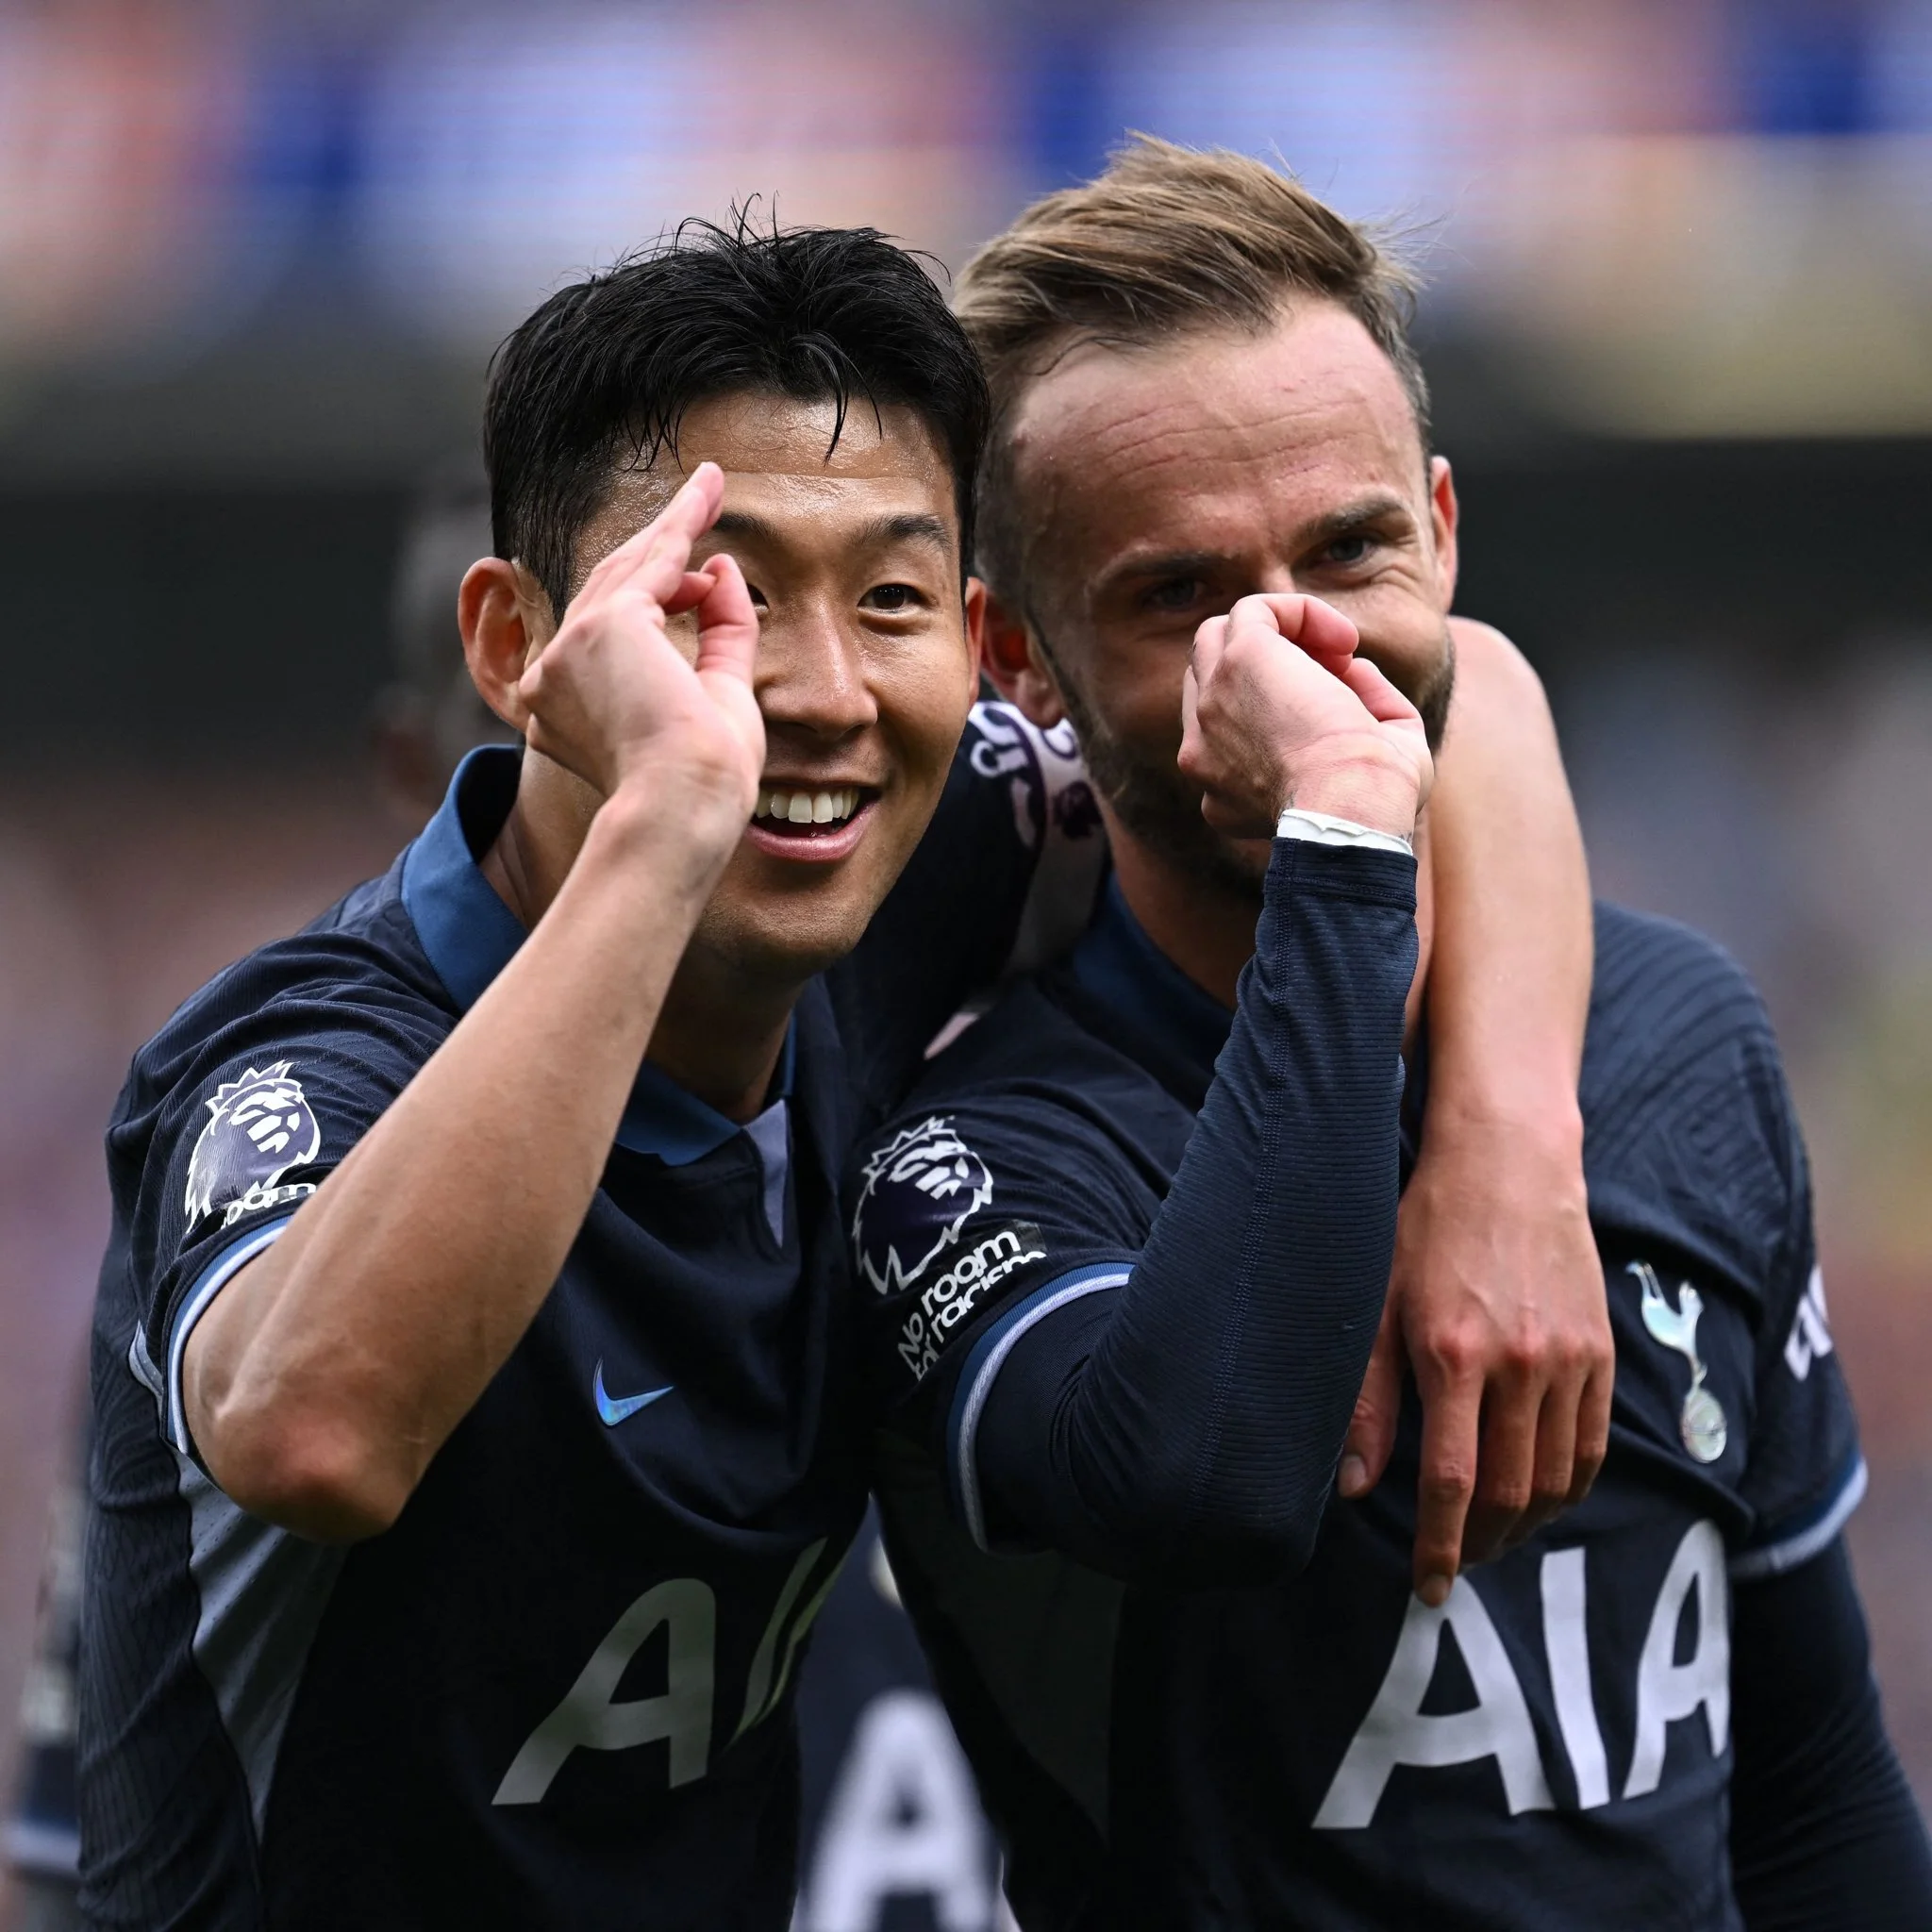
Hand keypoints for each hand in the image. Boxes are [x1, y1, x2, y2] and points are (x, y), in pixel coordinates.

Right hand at [509, 463, 763, 842]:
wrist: (686, 806)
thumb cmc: (703, 781)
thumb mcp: (715, 697)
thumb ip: (718, 635)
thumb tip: (719, 567)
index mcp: (572, 707)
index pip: (614, 634)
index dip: (661, 594)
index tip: (699, 575)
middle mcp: (553, 677)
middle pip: (612, 591)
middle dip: (662, 543)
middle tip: (704, 496)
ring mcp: (568, 650)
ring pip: (628, 571)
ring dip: (675, 524)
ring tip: (712, 485)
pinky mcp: (601, 628)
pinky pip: (653, 562)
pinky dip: (682, 524)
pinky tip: (708, 494)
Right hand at [1178, 593, 1431, 839]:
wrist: (1353, 806)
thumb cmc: (1373, 803)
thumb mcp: (1361, 770)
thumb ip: (1356, 715)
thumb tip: (1353, 669)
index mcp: (1221, 789)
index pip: (1229, 726)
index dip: (1282, 706)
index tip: (1338, 714)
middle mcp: (1200, 751)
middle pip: (1211, 677)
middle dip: (1271, 667)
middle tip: (1334, 679)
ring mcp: (1210, 704)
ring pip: (1219, 637)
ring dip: (1282, 635)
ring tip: (1339, 653)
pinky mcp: (1236, 662)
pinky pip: (1256, 610)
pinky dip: (1303, 612)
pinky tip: (1344, 640)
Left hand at [1340, 1105, 1611, 1604]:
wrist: (1510, 1163)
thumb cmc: (1428, 1227)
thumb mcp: (1378, 1303)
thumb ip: (1368, 1399)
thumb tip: (1356, 1486)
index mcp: (1453, 1354)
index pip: (1452, 1482)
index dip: (1440, 1546)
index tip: (1429, 1587)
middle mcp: (1520, 1364)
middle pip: (1510, 1492)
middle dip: (1482, 1543)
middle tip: (1459, 1563)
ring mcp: (1569, 1360)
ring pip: (1557, 1479)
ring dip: (1525, 1524)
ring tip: (1493, 1536)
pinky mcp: (1602, 1352)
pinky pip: (1593, 1445)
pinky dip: (1569, 1486)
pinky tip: (1539, 1496)